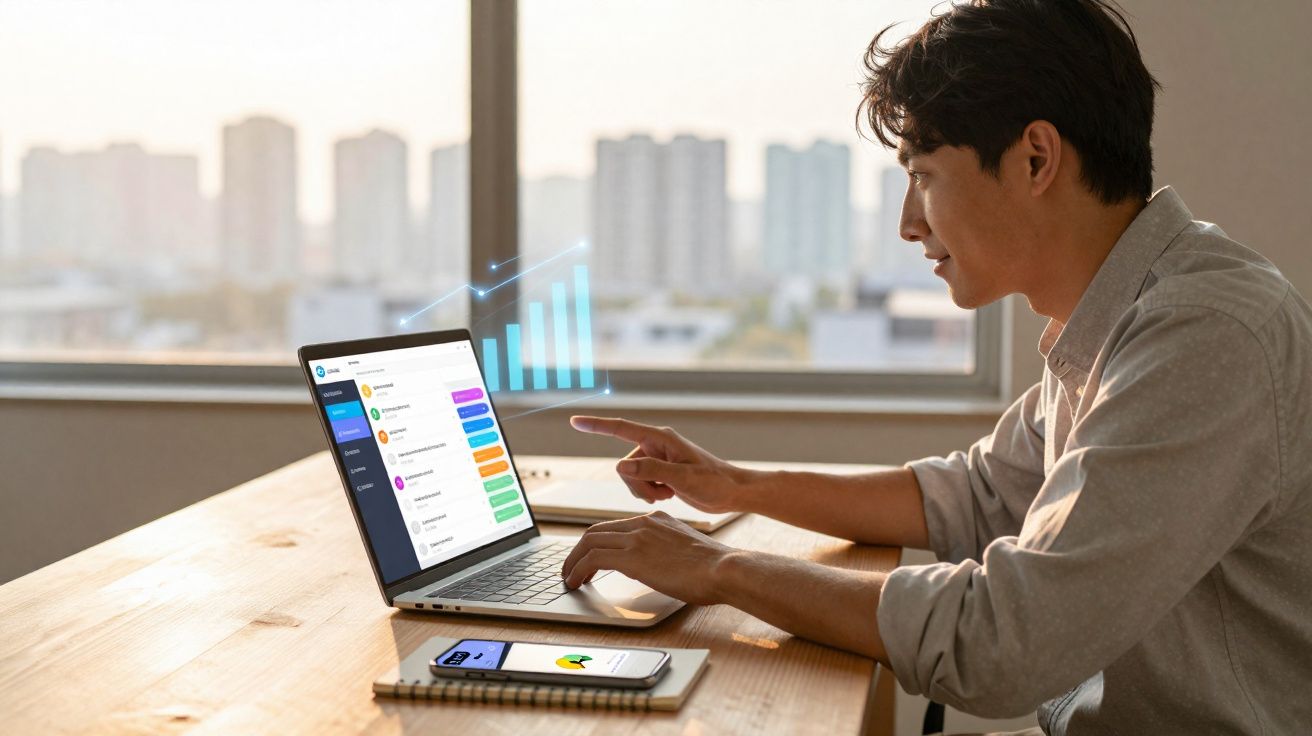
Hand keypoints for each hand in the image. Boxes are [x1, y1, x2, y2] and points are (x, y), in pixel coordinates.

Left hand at [560, 510, 735, 604]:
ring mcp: (637, 537)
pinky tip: (577, 582)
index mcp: (656, 519)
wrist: (723, 569)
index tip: (590, 558)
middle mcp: (643, 523)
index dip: (597, 542)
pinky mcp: (632, 556)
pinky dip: (579, 569)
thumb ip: (667, 549)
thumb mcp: (685, 548)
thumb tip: (657, 565)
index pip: (615, 526)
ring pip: (589, 542)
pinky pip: (593, 558)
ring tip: (569, 578)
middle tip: (571, 568)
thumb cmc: (713, 567)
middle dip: (578, 550)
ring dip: (574, 561)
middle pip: (596, 531)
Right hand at [569, 415, 753, 512]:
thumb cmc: (715, 482)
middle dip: (637, 483)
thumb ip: (651, 471)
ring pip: (630, 476)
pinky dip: (649, 492)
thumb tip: (619, 466)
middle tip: (662, 494)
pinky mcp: (661, 470)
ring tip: (667, 494)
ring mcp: (658, 458)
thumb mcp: (683, 478)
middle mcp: (657, 444)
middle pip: (625, 464)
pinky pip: (640, 482)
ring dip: (644, 490)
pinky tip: (669, 495)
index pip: (622, 429)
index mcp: (661, 438)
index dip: (597, 426)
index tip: (575, 422)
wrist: (733, 492)